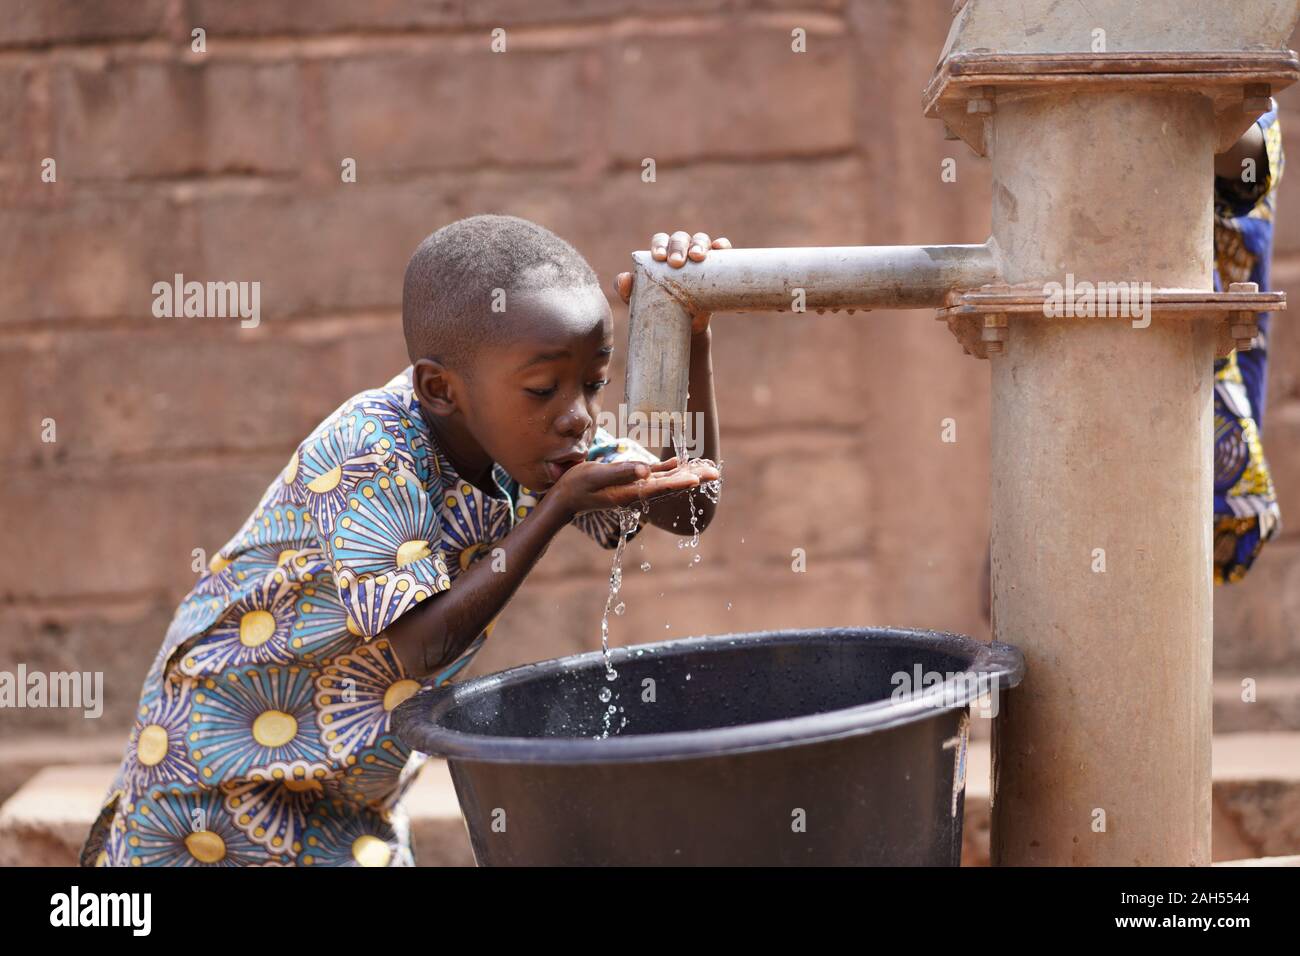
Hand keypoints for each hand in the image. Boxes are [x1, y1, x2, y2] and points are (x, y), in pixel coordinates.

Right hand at [548, 456, 720, 517]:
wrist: (565, 497)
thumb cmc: (578, 485)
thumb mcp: (597, 476)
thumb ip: (622, 472)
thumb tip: (646, 470)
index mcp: (631, 492)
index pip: (662, 487)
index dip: (681, 482)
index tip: (700, 479)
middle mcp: (638, 491)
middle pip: (672, 485)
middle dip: (694, 478)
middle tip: (716, 473)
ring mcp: (636, 487)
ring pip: (667, 480)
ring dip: (687, 474)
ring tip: (708, 470)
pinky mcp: (631, 480)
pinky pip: (655, 475)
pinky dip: (669, 469)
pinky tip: (680, 462)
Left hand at [617, 231, 731, 334]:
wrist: (684, 326)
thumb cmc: (659, 307)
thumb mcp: (640, 301)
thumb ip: (627, 290)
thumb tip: (625, 279)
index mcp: (663, 253)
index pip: (661, 240)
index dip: (660, 245)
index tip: (659, 258)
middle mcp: (682, 250)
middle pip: (681, 238)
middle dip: (679, 246)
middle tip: (677, 262)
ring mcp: (701, 257)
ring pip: (702, 240)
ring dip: (700, 244)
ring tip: (697, 257)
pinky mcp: (717, 266)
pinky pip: (722, 251)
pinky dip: (723, 247)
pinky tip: (721, 249)